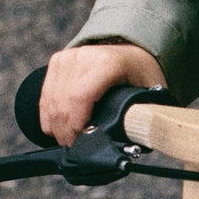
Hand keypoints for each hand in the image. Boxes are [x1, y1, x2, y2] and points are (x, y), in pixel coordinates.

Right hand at [38, 39, 164, 145]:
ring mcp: (67, 58)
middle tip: (74, 148)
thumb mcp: (151, 92)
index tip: (81, 143)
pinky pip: (46, 95)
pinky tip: (58, 128)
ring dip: (56, 125)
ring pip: (51, 100)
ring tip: (68, 140)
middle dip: (65, 131)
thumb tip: (131, 141)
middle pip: (63, 102)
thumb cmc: (141, 73)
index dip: (76, 125)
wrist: (130, 50)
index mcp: (107, 63)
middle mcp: (83, 57)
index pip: (80, 97)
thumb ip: (142, 115)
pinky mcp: (58, 61)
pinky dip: (49, 116)